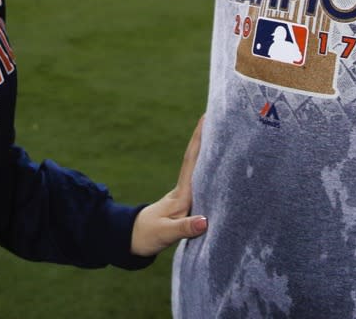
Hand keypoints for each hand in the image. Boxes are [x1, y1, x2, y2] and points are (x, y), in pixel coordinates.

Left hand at [130, 115, 206, 256]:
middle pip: (196, 158)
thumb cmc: (148, 236)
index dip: (199, 140)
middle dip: (206, 137)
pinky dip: (208, 168)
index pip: (191, 162)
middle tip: (218, 115)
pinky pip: (201, 180)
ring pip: (199, 167)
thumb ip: (185, 228)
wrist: (133, 240)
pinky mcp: (187, 202)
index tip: (206, 119)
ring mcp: (185, 194)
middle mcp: (184, 190)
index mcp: (181, 193)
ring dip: (208, 149)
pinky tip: (216, 164)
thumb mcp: (166, 234)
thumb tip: (205, 221)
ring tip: (221, 132)